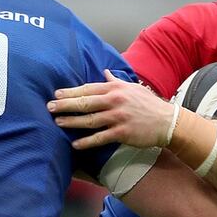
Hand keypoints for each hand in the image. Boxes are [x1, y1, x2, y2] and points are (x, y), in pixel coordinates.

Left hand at [49, 70, 174, 148]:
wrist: (167, 121)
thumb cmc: (148, 104)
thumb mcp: (132, 88)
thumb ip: (115, 81)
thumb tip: (104, 72)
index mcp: (116, 89)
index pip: (88, 89)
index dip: (71, 92)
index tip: (56, 93)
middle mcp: (115, 101)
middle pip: (85, 103)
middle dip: (65, 105)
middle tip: (49, 107)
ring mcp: (118, 117)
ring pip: (89, 120)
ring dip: (72, 122)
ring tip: (58, 123)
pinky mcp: (122, 132)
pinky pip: (100, 137)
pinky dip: (87, 141)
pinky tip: (75, 144)